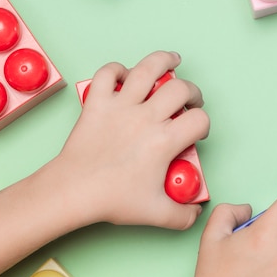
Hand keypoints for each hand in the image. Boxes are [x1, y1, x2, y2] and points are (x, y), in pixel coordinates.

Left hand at [49, 51, 209, 228]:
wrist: (73, 191)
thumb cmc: (112, 200)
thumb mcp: (157, 214)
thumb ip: (184, 215)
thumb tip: (196, 213)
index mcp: (164, 141)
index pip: (199, 119)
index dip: (204, 125)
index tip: (196, 133)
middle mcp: (145, 117)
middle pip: (180, 88)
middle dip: (192, 92)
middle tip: (190, 100)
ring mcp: (120, 106)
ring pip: (147, 69)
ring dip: (164, 61)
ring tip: (173, 60)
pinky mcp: (97, 103)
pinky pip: (107, 73)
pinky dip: (117, 69)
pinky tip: (125, 75)